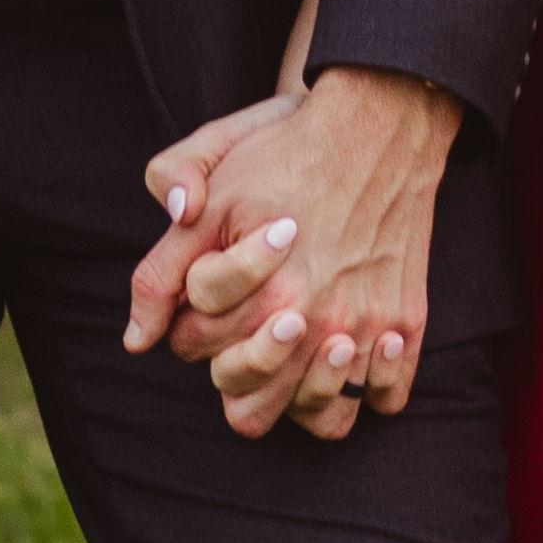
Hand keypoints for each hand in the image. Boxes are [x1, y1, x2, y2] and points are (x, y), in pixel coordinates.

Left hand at [155, 63, 460, 439]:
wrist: (377, 123)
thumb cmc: (283, 153)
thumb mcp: (205, 197)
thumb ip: (161, 272)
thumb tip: (136, 341)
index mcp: (257, 298)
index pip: (193, 350)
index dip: (190, 317)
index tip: (216, 280)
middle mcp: (313, 324)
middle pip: (247, 404)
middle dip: (235, 365)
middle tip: (254, 316)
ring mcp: (365, 329)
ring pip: (320, 418)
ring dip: (302, 392)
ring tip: (301, 342)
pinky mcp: (406, 323)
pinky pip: (385, 399)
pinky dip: (370, 387)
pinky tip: (355, 345)